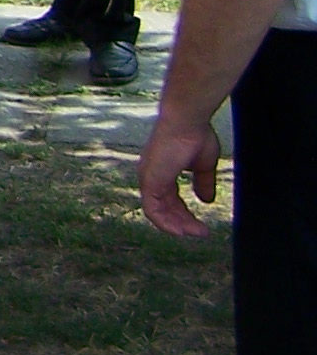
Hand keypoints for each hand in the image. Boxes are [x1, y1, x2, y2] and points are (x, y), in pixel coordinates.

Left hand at [140, 110, 222, 239]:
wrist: (187, 121)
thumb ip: (202, 182)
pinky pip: (152, 210)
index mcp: (162, 171)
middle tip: (201, 233)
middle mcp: (152, 175)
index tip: (201, 225)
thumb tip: (206, 200)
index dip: (185, 214)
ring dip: (177, 226)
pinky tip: (181, 231)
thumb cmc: (195, 135)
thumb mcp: (203, 165)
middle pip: (165, 207)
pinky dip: (165, 223)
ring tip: (196, 234)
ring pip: (158, 211)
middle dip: (183, 222)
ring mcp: (148, 178)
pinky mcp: (149, 181)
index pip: (171, 199)